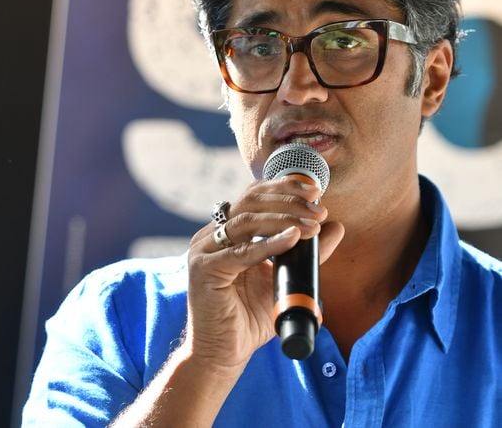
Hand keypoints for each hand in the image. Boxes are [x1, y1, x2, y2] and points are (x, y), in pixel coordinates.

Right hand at [184, 176, 344, 373]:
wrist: (224, 352)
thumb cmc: (249, 316)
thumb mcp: (284, 277)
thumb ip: (307, 252)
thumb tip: (336, 227)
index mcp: (227, 231)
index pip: (254, 195)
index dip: (283, 187)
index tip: (315, 190)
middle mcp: (212, 234)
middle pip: (250, 200)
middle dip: (288, 200)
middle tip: (319, 208)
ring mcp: (204, 249)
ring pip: (247, 220)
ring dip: (284, 219)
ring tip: (313, 224)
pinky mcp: (203, 269)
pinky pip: (240, 251)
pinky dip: (269, 243)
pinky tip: (293, 238)